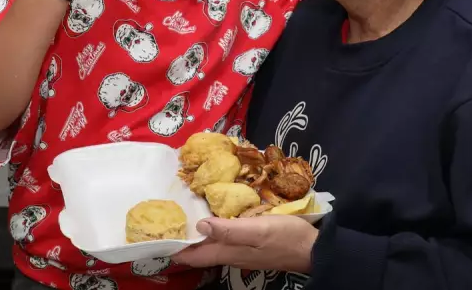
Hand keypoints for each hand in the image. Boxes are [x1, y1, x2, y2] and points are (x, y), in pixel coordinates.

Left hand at [172, 215, 318, 273]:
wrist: (313, 248)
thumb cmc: (285, 237)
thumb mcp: (257, 230)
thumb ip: (229, 229)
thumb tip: (199, 225)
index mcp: (228, 251)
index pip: (194, 256)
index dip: (175, 249)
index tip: (158, 235)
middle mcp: (231, 253)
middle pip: (201, 251)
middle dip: (184, 239)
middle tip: (168, 219)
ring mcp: (242, 250)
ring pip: (212, 244)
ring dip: (198, 234)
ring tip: (185, 215)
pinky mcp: (252, 244)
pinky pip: (226, 238)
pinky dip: (215, 229)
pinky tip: (216, 216)